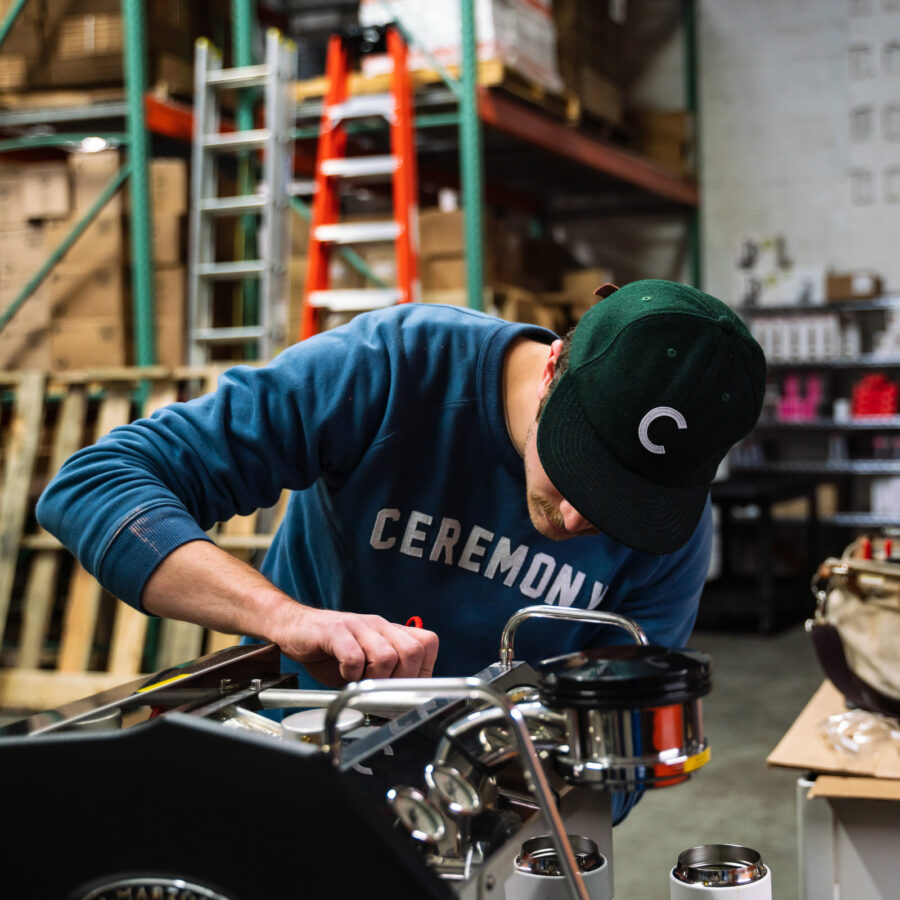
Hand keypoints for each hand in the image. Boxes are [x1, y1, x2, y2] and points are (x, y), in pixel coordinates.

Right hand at [271, 606, 438, 687]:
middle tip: (381, 690)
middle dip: (401, 679)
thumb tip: (403, 703)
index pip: (427, 644)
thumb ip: (385, 673)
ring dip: (375, 678)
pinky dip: (351, 674)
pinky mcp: (335, 630)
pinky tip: (343, 675)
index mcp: (390, 631)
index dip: (421, 671)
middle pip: (413, 651)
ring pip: (387, 656)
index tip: (405, 691)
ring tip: (360, 681)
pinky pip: (354, 656)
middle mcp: (378, 625)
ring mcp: (358, 625)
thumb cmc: (329, 650)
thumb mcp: (364, 662)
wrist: (294, 627)